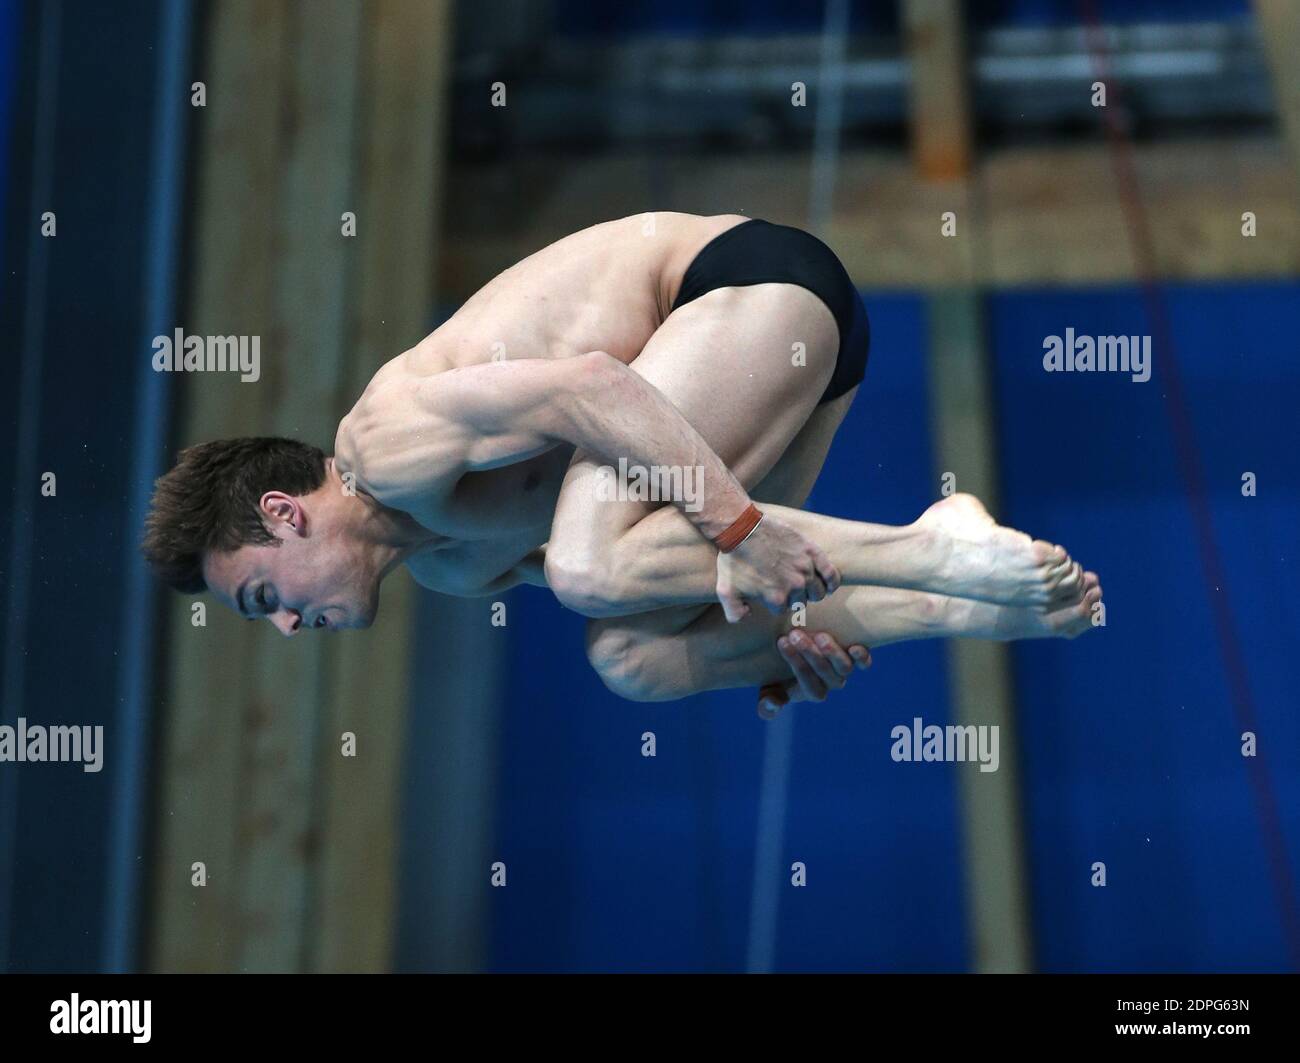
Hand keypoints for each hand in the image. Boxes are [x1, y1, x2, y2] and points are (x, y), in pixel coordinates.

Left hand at [716, 514, 839, 621]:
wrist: (741, 528)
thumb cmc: (733, 559)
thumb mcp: (726, 591)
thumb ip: (734, 613)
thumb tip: (748, 617)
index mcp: (776, 598)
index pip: (783, 610)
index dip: (776, 602)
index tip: (771, 593)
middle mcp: (794, 585)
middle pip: (802, 601)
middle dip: (794, 597)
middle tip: (785, 587)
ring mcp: (805, 568)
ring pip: (818, 591)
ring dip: (812, 591)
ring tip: (806, 587)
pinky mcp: (812, 551)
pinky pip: (830, 573)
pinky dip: (832, 581)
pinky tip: (829, 585)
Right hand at [757, 629, 870, 718]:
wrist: (801, 648)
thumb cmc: (781, 673)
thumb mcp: (769, 688)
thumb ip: (767, 704)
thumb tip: (771, 705)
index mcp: (812, 692)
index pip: (807, 685)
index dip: (796, 664)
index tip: (781, 642)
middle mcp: (831, 682)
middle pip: (825, 673)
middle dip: (809, 654)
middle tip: (794, 635)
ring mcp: (843, 669)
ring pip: (844, 668)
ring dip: (833, 653)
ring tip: (819, 636)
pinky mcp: (855, 657)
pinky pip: (864, 662)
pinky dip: (862, 657)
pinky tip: (855, 647)